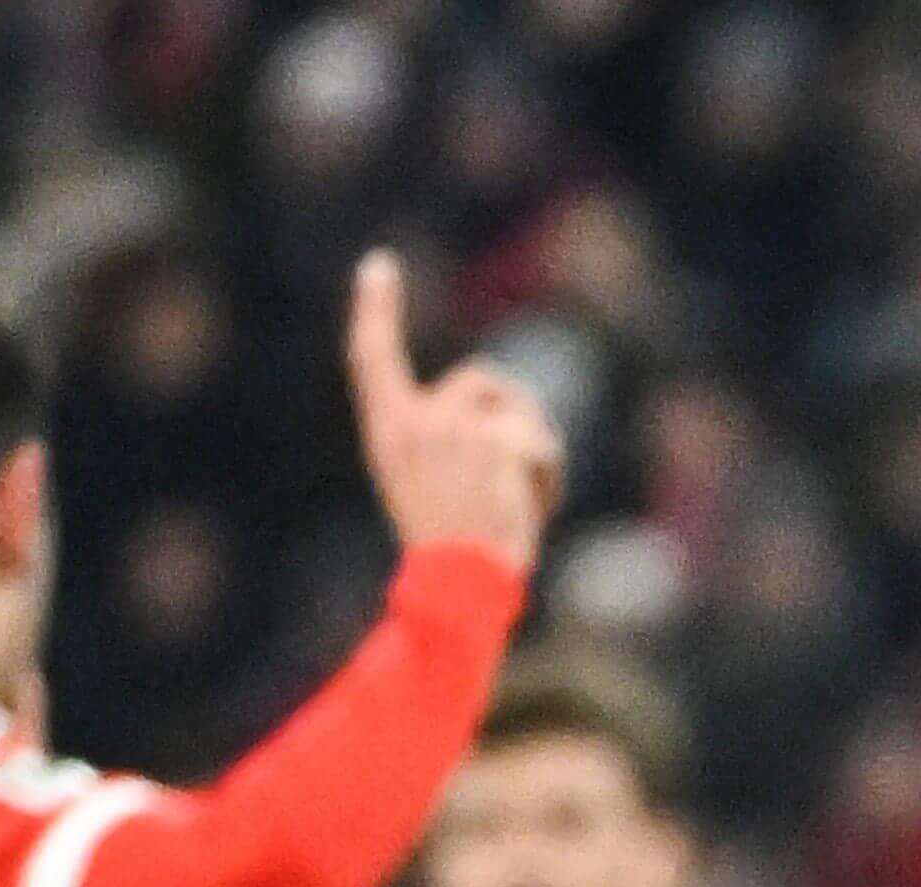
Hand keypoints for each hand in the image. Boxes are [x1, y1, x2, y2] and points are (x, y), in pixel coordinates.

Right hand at [344, 250, 562, 572]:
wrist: (460, 587)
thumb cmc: (452, 552)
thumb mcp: (434, 487)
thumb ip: (453, 438)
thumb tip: (501, 397)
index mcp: (389, 432)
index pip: (372, 357)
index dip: (375, 309)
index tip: (379, 265)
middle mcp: (412, 421)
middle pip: (480, 381)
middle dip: (510, 417)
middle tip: (512, 478)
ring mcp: (450, 427)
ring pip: (516, 409)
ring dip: (533, 449)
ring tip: (520, 499)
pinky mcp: (490, 439)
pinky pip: (539, 440)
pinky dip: (549, 475)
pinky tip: (534, 508)